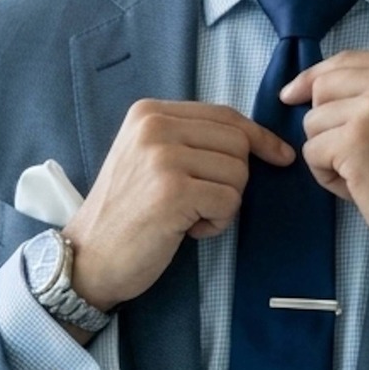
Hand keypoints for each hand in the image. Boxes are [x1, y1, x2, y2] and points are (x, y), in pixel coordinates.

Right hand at [63, 101, 292, 311]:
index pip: (224, 115)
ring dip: (224, 204)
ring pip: (238, 173)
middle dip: (233, 178)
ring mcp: (162, 157)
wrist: (89, 257)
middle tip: (199, 202)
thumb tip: (259, 141)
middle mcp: (154, 127)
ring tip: (187, 217)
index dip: (258, 136)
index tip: (279, 155)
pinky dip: (217, 223)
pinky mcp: (173, 191)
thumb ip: (190, 140)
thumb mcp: (150, 159)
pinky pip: (230, 201)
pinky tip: (185, 230)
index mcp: (149, 112)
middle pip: (237, 142)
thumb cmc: (126, 213)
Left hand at [280, 51, 368, 273]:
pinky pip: (312, 151)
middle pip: (323, 87)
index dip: (314, 78)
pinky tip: (357, 187)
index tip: (292, 95)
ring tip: (363, 173)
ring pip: (313, 122)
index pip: (345, 60)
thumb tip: (306, 86)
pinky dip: (326, 176)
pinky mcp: (354, 140)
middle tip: (353, 154)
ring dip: (327, 153)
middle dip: (324, 123)